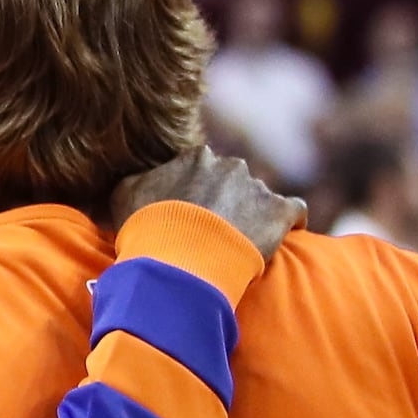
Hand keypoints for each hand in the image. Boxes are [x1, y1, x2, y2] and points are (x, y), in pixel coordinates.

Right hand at [112, 145, 301, 257]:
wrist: (178, 258)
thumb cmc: (147, 228)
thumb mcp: (123, 196)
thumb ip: (137, 180)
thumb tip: (141, 180)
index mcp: (196, 158)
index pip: (200, 170)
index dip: (194, 193)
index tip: (188, 215)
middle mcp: (230, 166)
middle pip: (231, 181)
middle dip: (224, 201)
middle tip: (210, 232)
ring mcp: (257, 188)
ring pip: (258, 198)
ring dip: (250, 215)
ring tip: (236, 245)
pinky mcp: (280, 212)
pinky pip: (294, 212)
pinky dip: (288, 223)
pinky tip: (281, 237)